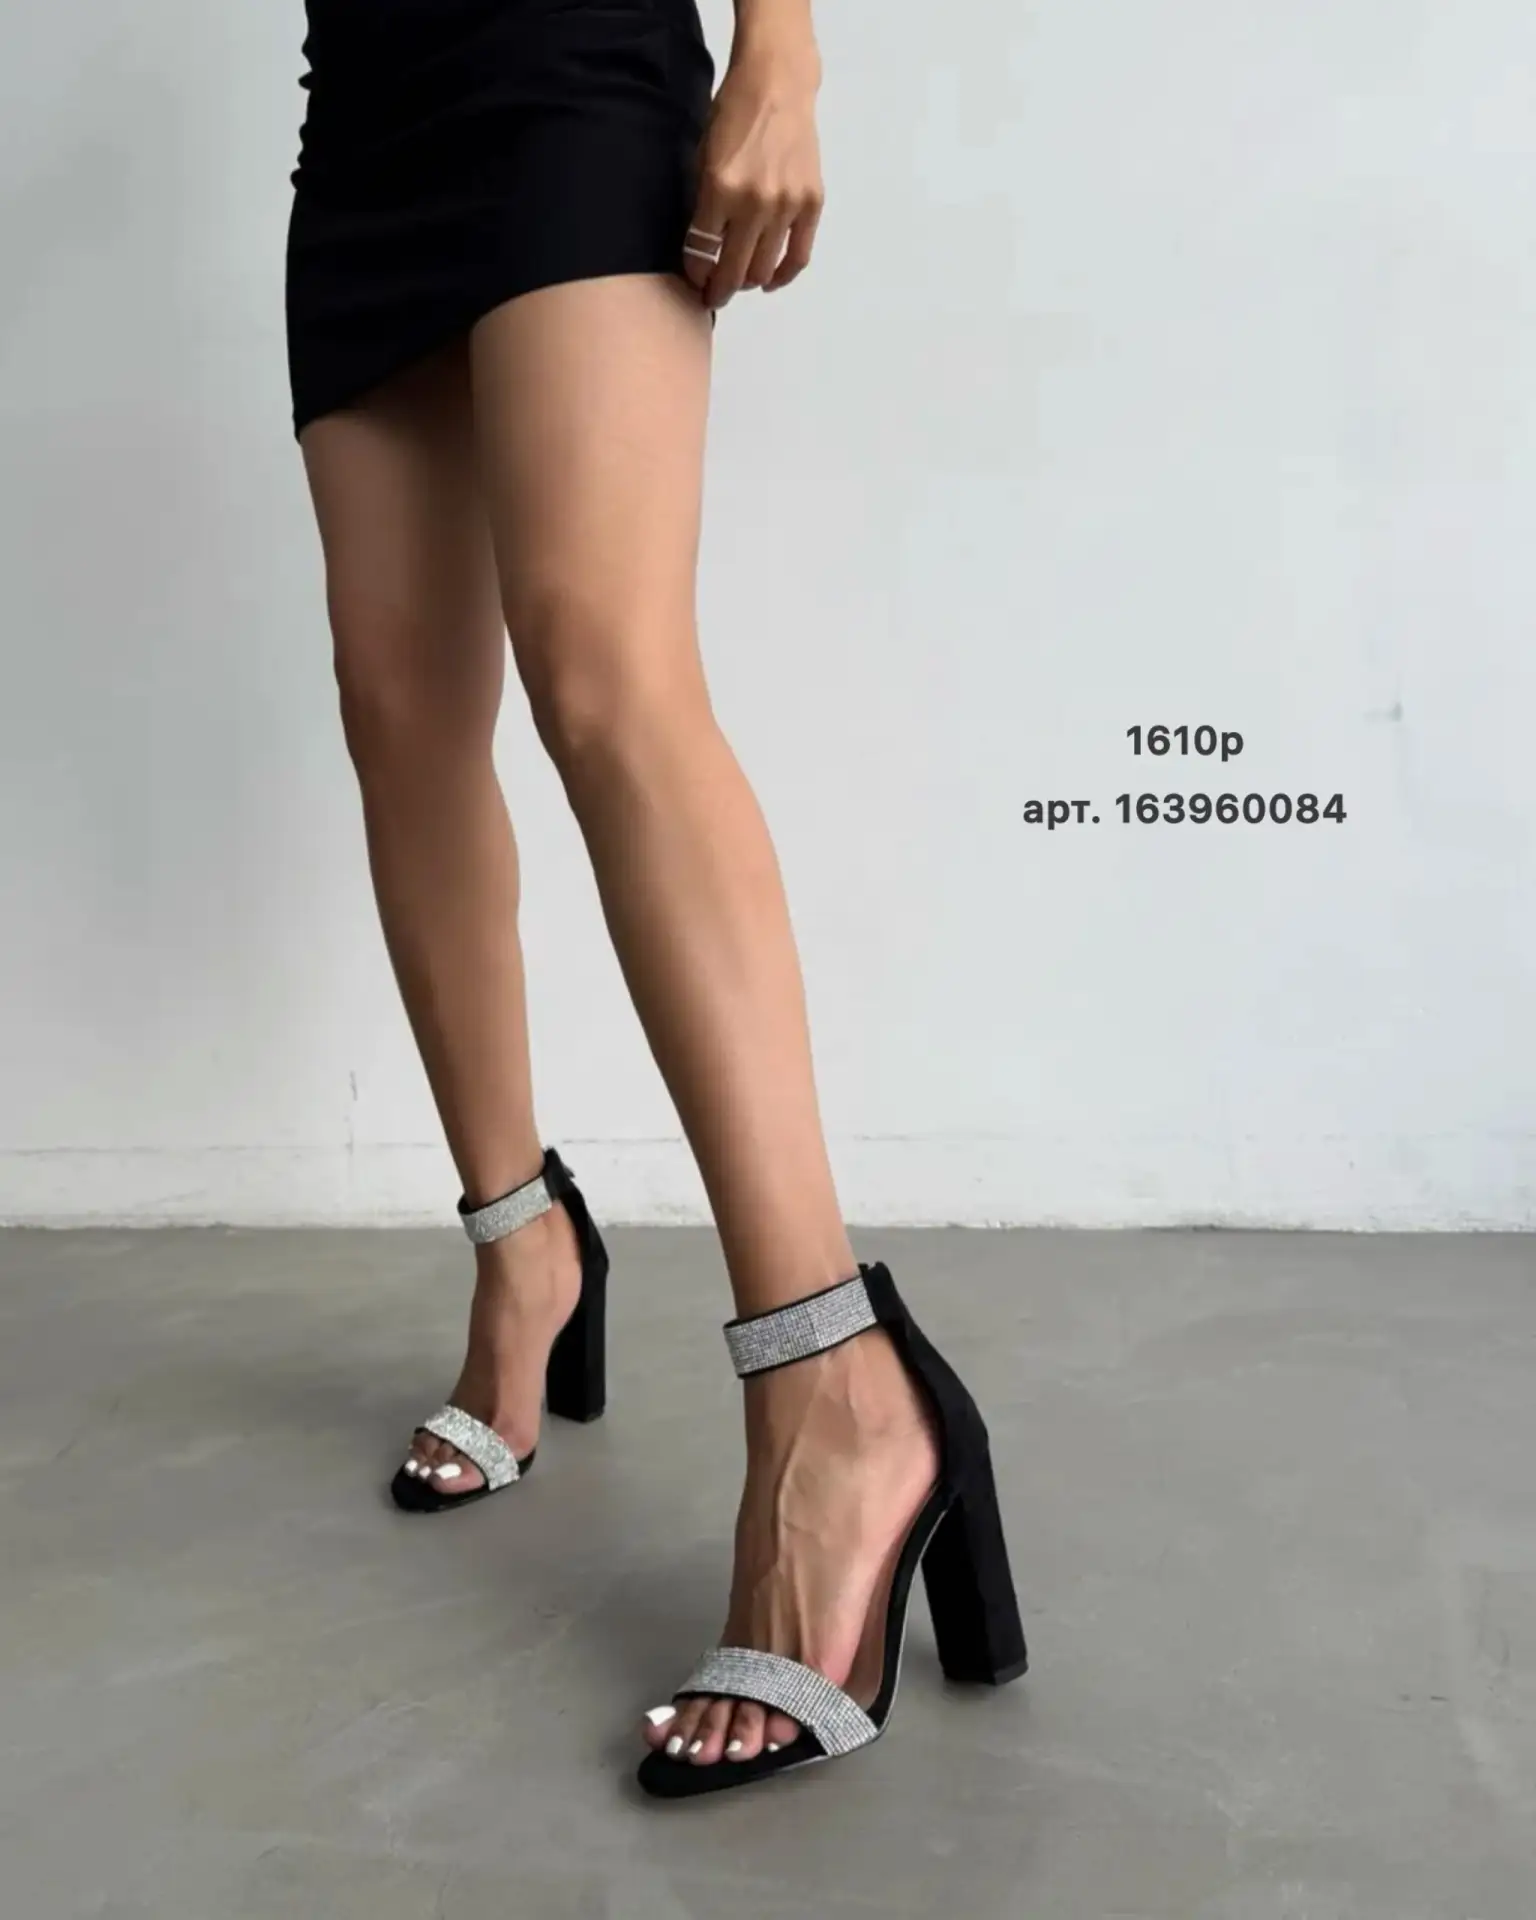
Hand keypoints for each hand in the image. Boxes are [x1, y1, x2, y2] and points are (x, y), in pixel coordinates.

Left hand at [683, 47, 823, 307]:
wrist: (777, 85)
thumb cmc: (732, 115)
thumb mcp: (703, 157)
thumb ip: (703, 205)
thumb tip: (703, 249)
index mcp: (720, 190)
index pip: (702, 253)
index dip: (696, 274)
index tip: (695, 282)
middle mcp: (755, 204)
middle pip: (734, 271)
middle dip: (720, 290)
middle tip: (714, 297)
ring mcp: (787, 206)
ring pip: (765, 270)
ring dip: (749, 282)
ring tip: (741, 281)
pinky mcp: (811, 205)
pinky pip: (798, 256)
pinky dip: (783, 276)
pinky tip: (770, 281)